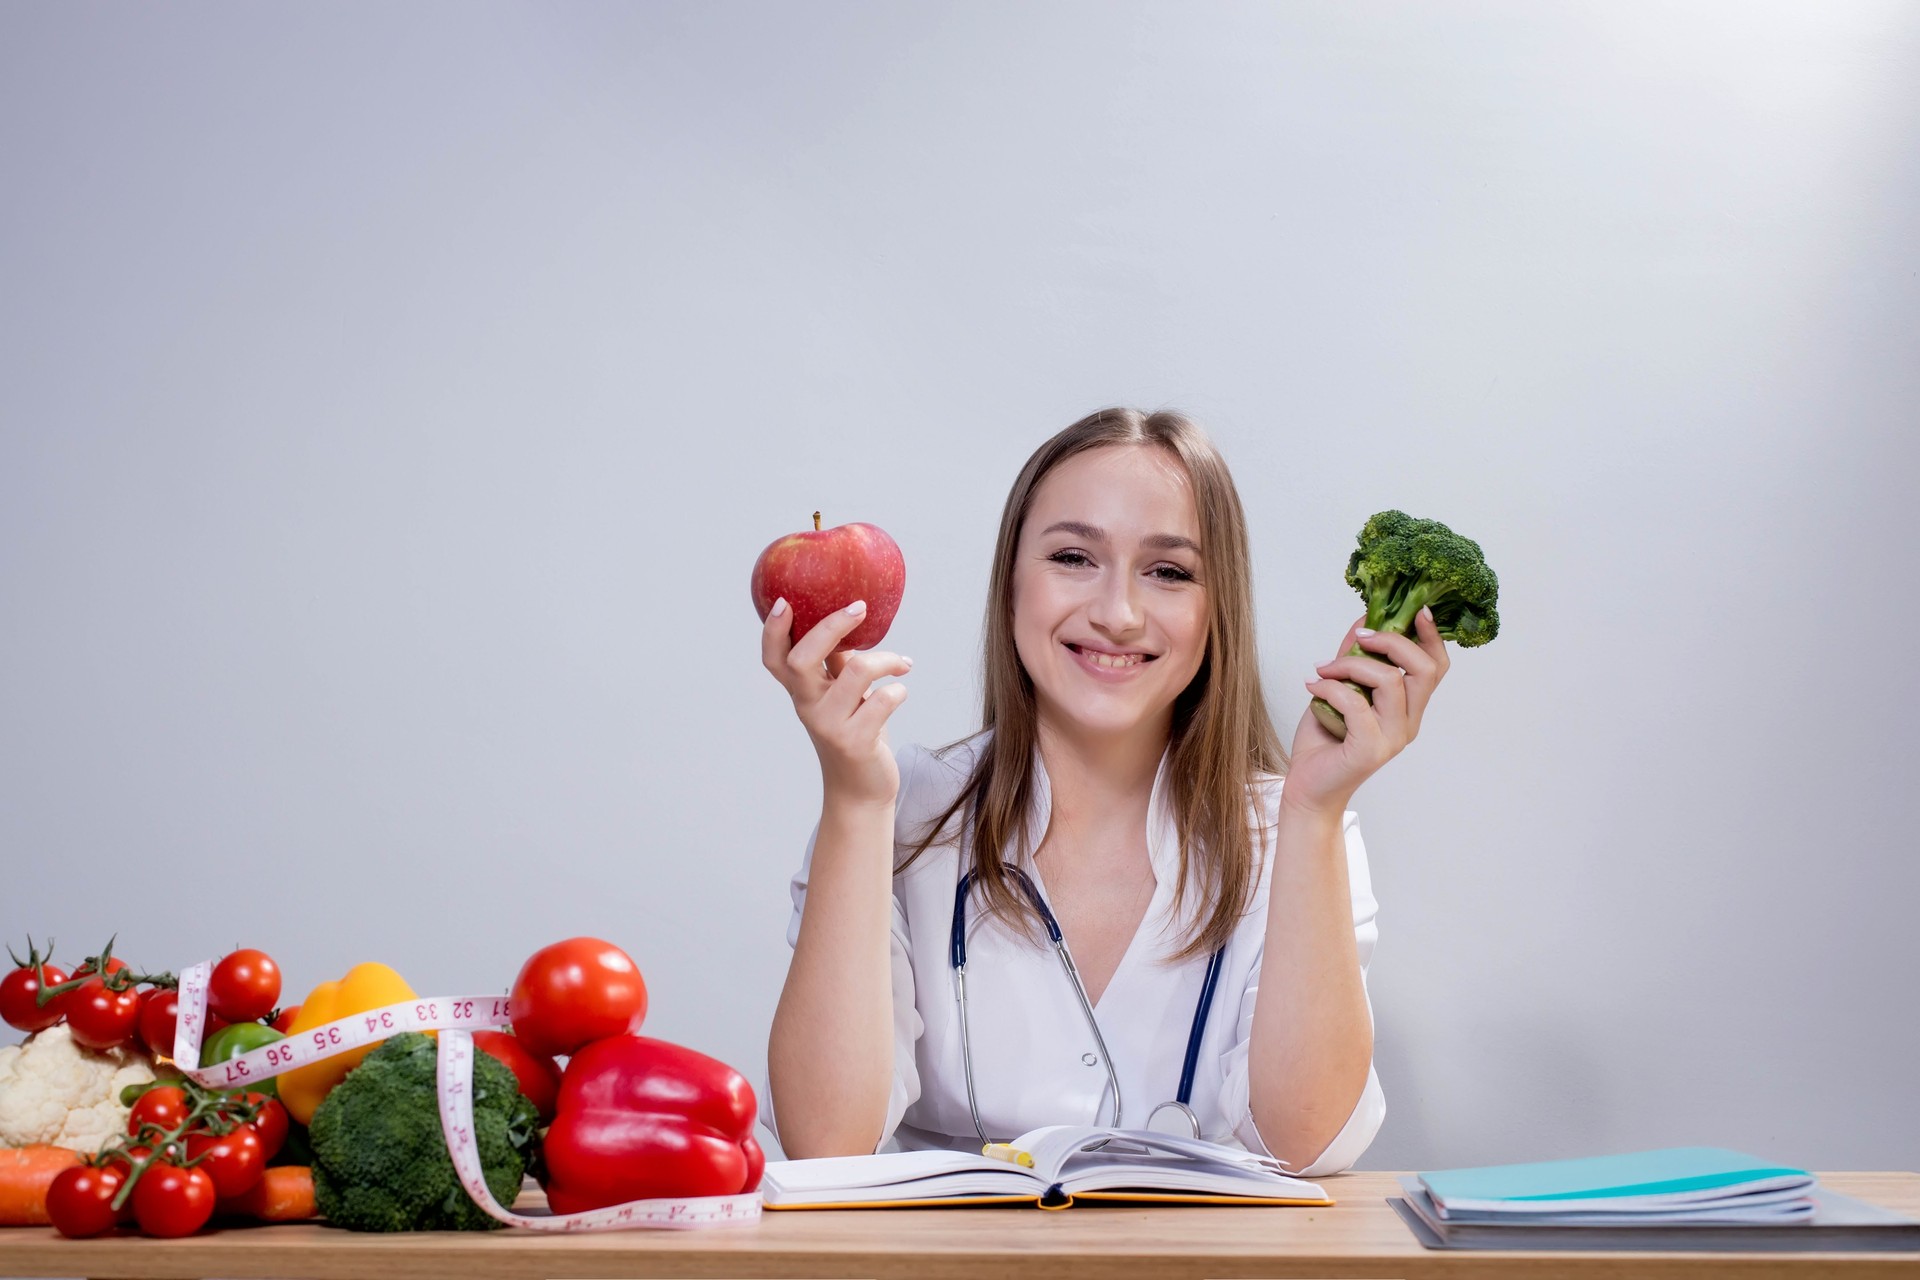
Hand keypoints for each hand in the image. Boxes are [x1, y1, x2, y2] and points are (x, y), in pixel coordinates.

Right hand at [761, 597, 912, 807]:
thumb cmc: (855, 731)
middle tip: (859, 608)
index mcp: (801, 691)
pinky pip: (884, 699)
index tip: (785, 601)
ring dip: (887, 659)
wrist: (861, 788)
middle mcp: (808, 707)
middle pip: (802, 659)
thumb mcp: (842, 694)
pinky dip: (899, 689)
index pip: (774, 659)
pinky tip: (901, 692)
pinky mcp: (855, 742)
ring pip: (857, 671)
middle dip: (832, 626)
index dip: (773, 630)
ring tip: (902, 663)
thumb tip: (850, 618)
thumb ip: (839, 662)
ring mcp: (829, 726)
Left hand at [1283, 606, 1449, 817]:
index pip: (1436, 667)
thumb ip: (1355, 658)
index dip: (1431, 636)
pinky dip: (1330, 687)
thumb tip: (1365, 619)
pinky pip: (1356, 703)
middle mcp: (1408, 723)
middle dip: (1392, 641)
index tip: (1415, 610)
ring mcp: (1392, 738)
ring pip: (1389, 681)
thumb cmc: (1324, 741)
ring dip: (1351, 664)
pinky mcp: (1370, 750)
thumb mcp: (1340, 688)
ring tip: (1323, 669)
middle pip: (1424, 669)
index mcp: (1408, 708)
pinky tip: (1312, 687)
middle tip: (1360, 637)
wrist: (1307, 786)